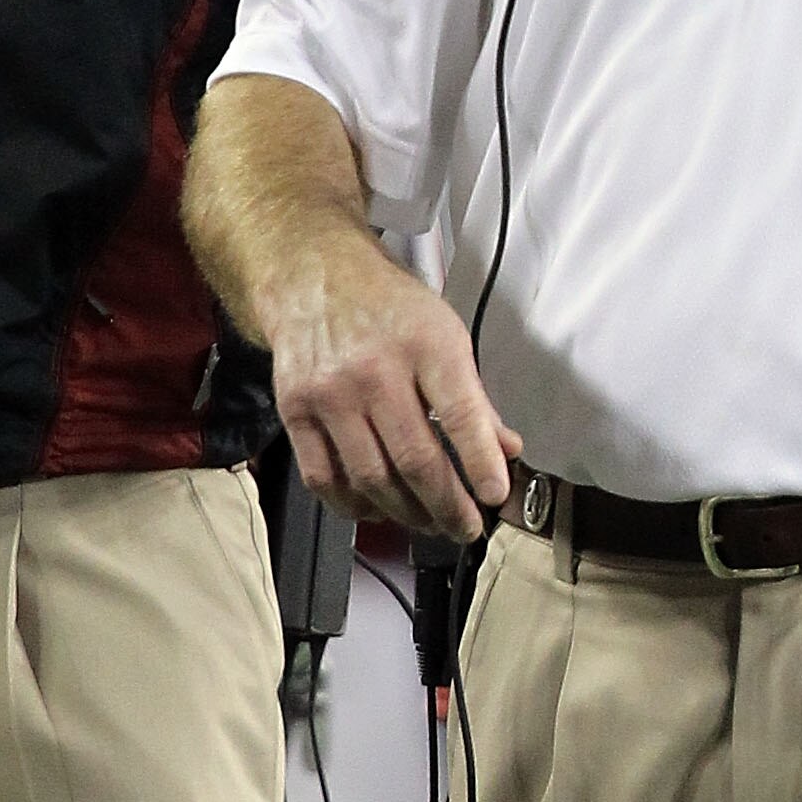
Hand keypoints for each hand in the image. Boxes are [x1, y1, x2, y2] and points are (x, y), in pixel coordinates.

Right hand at [265, 230, 519, 540]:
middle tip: (465, 526)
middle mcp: (376, 369)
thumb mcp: (445, 332)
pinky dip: (353, 506)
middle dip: (448, 505)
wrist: (313, 275)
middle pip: (416, 459)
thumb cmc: (388, 306)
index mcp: (426, 343)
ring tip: (428, 523)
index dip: (482, 464)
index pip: (461, 416)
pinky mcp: (295, 410)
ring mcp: (330, 393)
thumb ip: (474, 398)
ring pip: (372, 478)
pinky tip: (377, 510)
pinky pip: (324, 477)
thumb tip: (506, 450)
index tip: (495, 497)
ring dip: (405, 513)